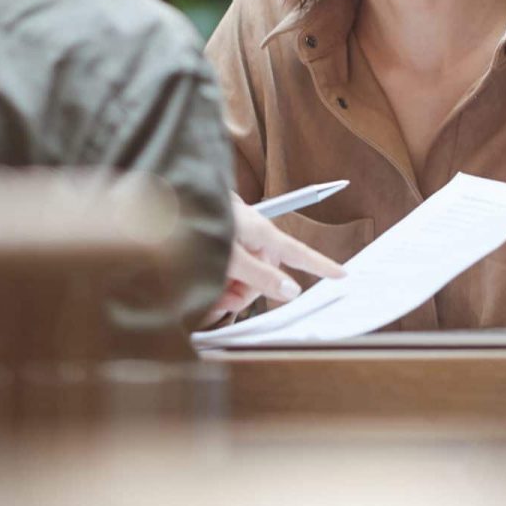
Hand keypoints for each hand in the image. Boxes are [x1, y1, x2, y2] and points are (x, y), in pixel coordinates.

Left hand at [203, 196, 345, 323]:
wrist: (162, 201)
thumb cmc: (196, 222)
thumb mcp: (230, 257)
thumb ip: (261, 276)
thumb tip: (290, 291)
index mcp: (263, 234)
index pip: (300, 253)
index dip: (321, 265)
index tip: (342, 274)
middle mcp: (251, 235)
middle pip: (263, 275)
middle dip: (242, 294)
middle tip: (219, 303)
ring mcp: (234, 237)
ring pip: (240, 275)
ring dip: (224, 291)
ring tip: (202, 297)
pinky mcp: (216, 239)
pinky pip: (224, 267)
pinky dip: (213, 280)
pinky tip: (197, 288)